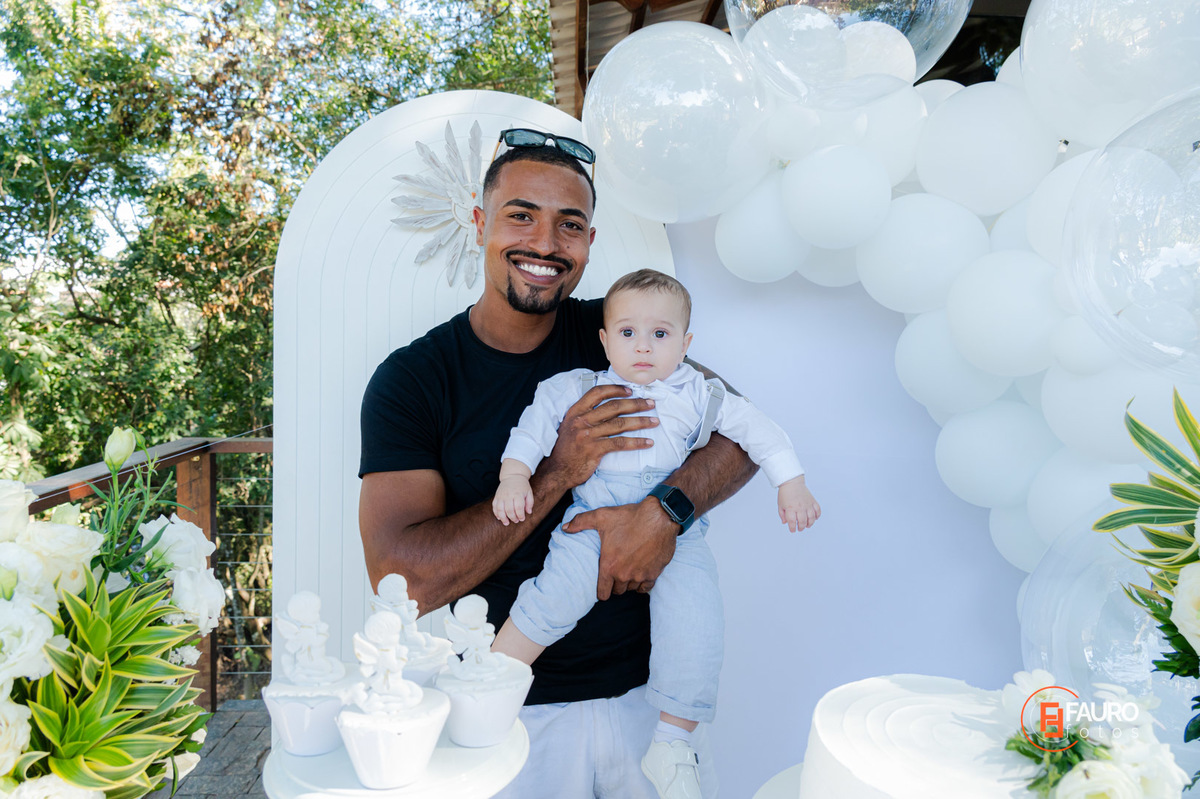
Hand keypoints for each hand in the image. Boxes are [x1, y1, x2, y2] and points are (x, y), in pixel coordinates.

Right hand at [493, 476, 533, 524]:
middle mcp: (508, 495)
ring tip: (506, 523)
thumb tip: (529, 512)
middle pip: (509, 510)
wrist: (512, 476)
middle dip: (513, 518)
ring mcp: (501, 496)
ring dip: (503, 518)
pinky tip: (499, 518)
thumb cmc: (522, 486)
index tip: (522, 519)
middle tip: (516, 521)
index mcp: (518, 494)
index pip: (518, 507)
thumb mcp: (529, 492)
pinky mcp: (496, 497)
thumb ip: (530, 503)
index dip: (520, 515)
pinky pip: (494, 506)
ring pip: (500, 510)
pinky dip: (496, 513)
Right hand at [541, 384, 657, 489]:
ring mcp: (588, 435)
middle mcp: (581, 421)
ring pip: (620, 424)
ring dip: (641, 422)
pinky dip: (636, 442)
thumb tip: (609, 407)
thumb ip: (586, 416)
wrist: (557, 471)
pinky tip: (648, 442)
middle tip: (651, 403)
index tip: (630, 390)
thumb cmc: (566, 449)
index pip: (598, 393)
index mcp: (575, 411)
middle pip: (614, 407)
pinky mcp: (595, 450)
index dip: (616, 389)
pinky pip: (620, 443)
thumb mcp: (570, 426)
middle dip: (636, 404)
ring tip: (655, 421)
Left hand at [564, 497, 676, 599]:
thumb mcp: (601, 516)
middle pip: (617, 591)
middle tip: (615, 572)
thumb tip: (565, 527)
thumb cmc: (629, 517)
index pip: (602, 593)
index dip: (601, 591)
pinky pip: (646, 587)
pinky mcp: (655, 573)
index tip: (602, 587)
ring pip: (631, 588)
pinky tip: (641, 574)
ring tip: (627, 570)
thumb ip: (581, 522)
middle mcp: (624, 574)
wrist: (659, 517)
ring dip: (628, 582)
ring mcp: (640, 575)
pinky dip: (642, 583)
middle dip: (615, 584)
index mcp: (609, 565)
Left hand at [778, 477, 819, 532]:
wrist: (792, 482)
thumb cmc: (785, 494)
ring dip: (809, 524)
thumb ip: (782, 515)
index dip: (792, 528)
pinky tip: (814, 518)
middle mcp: (800, 507)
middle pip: (803, 521)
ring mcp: (807, 504)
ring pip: (811, 518)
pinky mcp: (812, 501)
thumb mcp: (780, 505)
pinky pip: (818, 510)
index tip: (793, 530)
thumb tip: (785, 523)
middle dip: (801, 527)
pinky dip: (817, 515)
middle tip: (799, 528)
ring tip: (807, 525)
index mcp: (790, 508)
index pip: (792, 522)